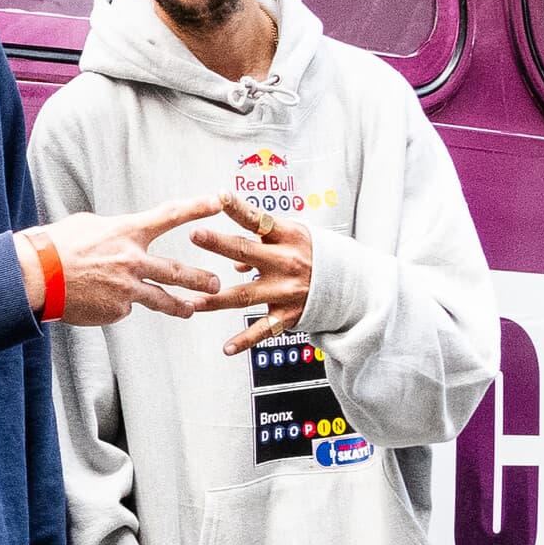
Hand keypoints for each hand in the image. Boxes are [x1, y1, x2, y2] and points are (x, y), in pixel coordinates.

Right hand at [20, 194, 245, 326]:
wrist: (36, 276)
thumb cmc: (56, 246)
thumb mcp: (88, 226)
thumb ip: (114, 231)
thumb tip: (123, 236)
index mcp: (127, 232)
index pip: (169, 216)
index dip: (196, 208)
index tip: (217, 202)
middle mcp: (133, 260)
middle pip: (177, 271)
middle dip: (200, 278)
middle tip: (216, 283)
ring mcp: (126, 288)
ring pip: (162, 300)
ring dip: (180, 306)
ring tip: (191, 310)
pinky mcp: (115, 310)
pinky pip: (122, 308)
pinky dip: (114, 304)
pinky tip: (97, 300)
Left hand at [191, 208, 315, 353]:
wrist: (351, 285)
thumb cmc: (313, 255)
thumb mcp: (293, 238)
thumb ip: (261, 242)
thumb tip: (233, 260)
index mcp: (287, 237)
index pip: (258, 219)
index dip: (238, 207)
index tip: (219, 196)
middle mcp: (286, 262)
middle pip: (246, 252)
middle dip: (219, 243)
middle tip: (195, 234)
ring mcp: (286, 290)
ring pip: (244, 295)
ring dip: (216, 300)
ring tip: (193, 301)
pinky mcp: (288, 314)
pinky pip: (263, 329)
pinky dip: (245, 340)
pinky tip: (227, 348)